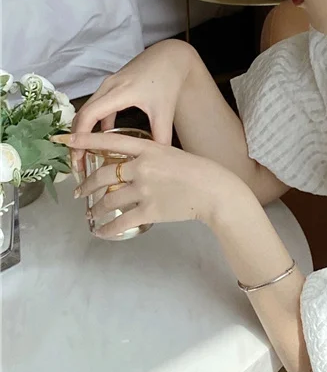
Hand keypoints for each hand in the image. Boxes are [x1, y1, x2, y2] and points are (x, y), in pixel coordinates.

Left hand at [56, 131, 246, 238]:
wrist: (215, 191)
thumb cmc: (198, 172)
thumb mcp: (172, 153)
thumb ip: (149, 157)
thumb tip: (129, 165)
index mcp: (149, 148)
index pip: (109, 141)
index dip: (85, 140)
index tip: (66, 139)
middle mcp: (143, 167)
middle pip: (102, 176)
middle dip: (86, 185)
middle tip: (79, 192)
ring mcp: (145, 190)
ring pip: (108, 201)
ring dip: (95, 209)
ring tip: (91, 213)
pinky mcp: (150, 211)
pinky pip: (121, 222)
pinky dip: (107, 229)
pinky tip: (101, 232)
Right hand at [70, 41, 198, 172]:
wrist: (170, 56)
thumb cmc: (168, 80)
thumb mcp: (165, 111)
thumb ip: (161, 137)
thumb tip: (157, 160)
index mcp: (118, 92)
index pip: (89, 116)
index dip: (80, 138)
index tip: (77, 158)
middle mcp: (108, 87)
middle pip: (82, 115)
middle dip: (76, 140)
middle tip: (77, 163)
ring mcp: (108, 85)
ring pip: (88, 110)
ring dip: (84, 131)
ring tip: (86, 154)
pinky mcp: (112, 86)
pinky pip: (98, 106)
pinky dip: (96, 123)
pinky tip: (103, 139)